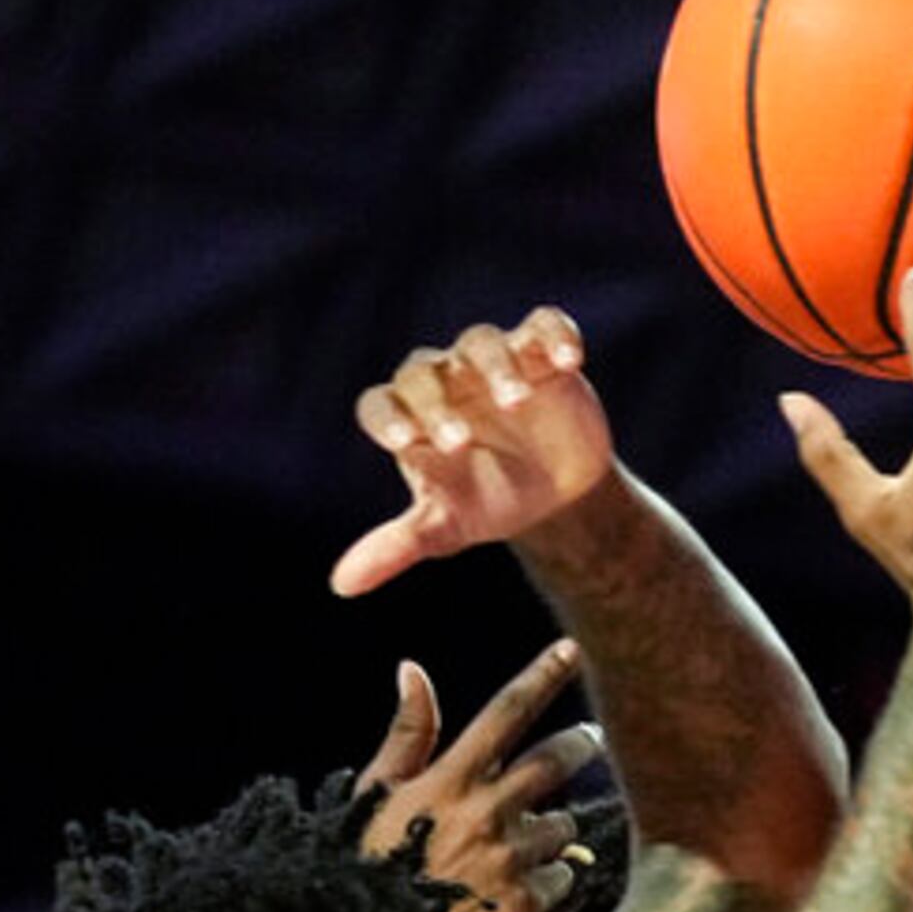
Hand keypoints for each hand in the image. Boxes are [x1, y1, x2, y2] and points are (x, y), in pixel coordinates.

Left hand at [334, 307, 616, 596]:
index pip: (381, 404)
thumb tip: (342, 585)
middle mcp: (445, 381)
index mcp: (410, 417)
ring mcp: (493, 363)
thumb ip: (395, 547)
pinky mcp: (542, 353)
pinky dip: (555, 334)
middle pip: (424, 372)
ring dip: (495, 366)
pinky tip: (570, 360)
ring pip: (482, 342)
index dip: (389, 419)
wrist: (553, 495)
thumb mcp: (444, 529)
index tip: (405, 446)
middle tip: (459, 442)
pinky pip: (544, 325)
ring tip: (515, 399)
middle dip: (437, 403)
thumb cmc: (489, 503)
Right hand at [354, 640, 613, 911]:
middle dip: (579, 744)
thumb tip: (413, 668)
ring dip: (550, 830)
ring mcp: (508, 859)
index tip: (574, 650)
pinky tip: (512, 892)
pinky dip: (547, 881)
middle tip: (587, 739)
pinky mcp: (524, 906)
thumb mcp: (376, 797)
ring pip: (561, 826)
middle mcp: (485, 812)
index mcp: (446, 780)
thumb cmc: (363, 870)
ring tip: (514, 850)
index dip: (543, 675)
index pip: (506, 712)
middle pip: (556, 760)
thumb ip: (407, 735)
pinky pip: (561, 878)